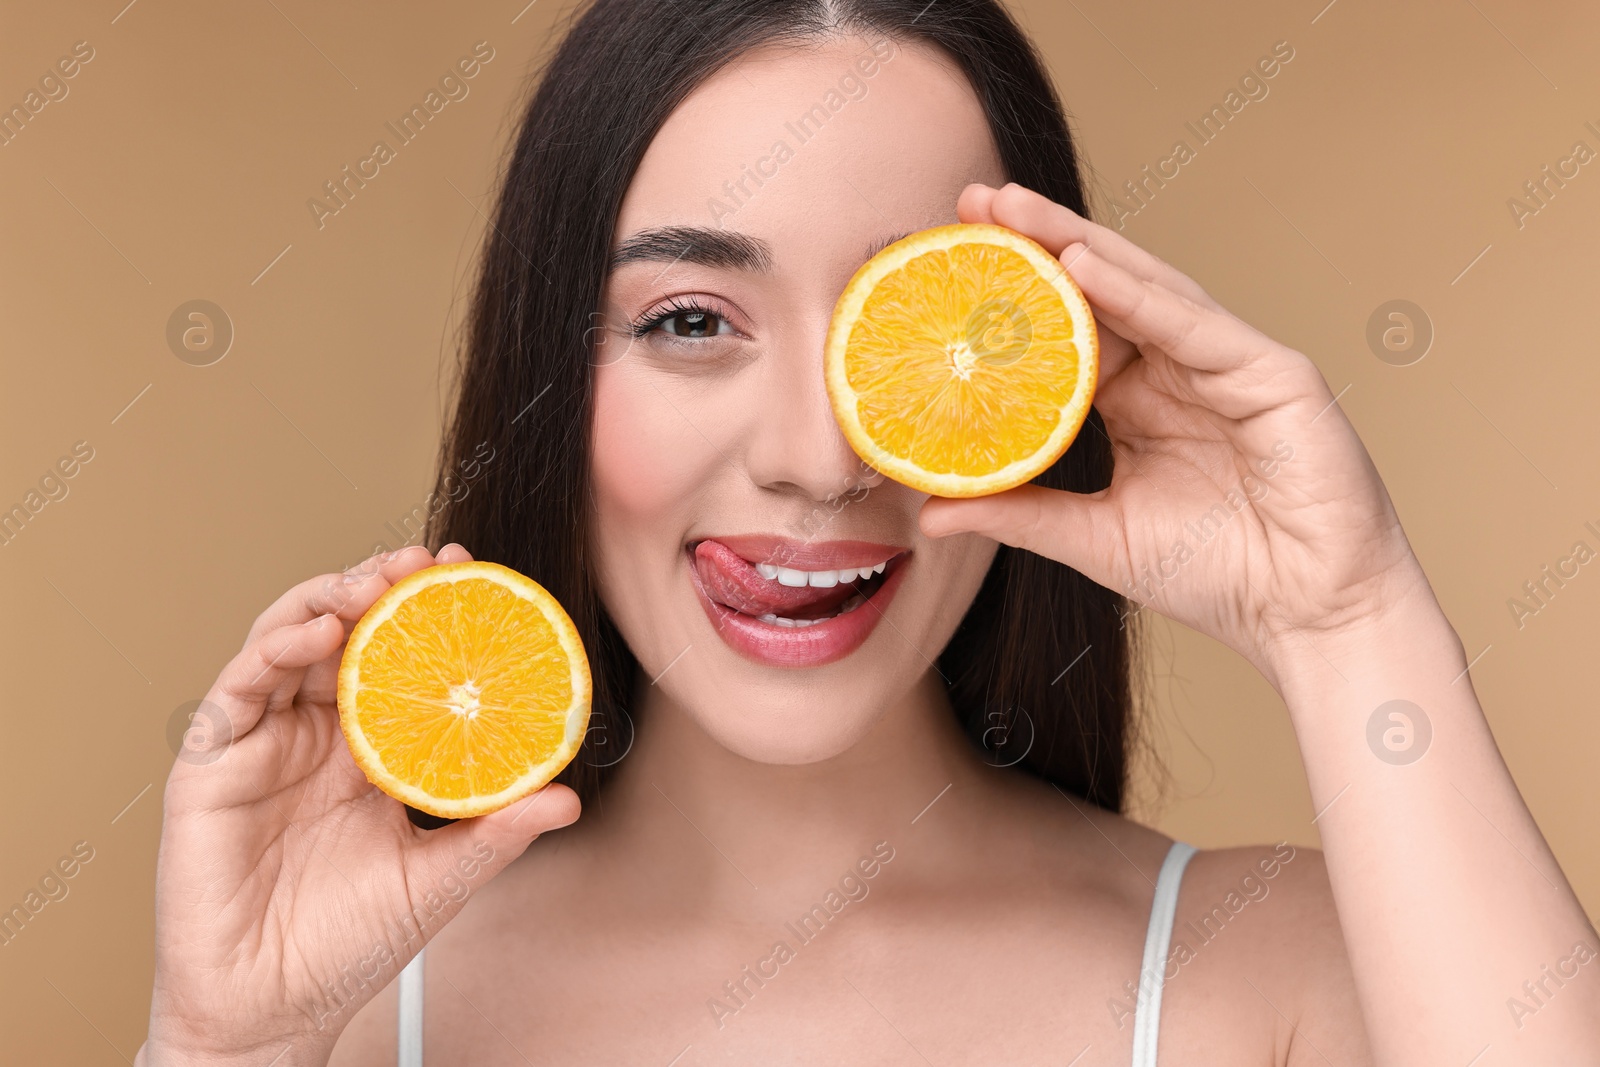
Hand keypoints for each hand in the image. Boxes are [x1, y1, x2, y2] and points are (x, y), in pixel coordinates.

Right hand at [140, 544, 581, 1065]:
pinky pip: (238, 690)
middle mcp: (314, 736)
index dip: (427, 613)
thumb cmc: (349, 947)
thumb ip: (497, 834)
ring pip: (287, 643)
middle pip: (344, 633)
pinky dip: (276, 650)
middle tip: (422, 562)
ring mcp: (260, 745)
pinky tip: (319, 635)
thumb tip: (567, 798)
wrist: (272, 1013)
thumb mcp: (439, 879)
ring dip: (329, 600)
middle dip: (380, 586)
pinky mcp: (210, 766)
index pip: (399, 659)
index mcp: (368, 752)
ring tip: (374, 584)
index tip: (469, 574)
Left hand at [921, 183, 1433, 686]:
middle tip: (974, 199)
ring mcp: (1227, 365)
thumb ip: (1019, 514)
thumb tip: (929, 512)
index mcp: (1140, 401)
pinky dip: (1139, 295)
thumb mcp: (1093, 537)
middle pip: (1101, 291)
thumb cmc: (1216, 575)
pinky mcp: (1273, 375)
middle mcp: (1181, 371)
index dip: (1016, 294)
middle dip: (1039, 241)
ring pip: (1145, 290)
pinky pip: (1194, 327)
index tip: (950, 262)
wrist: (1305, 617)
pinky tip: (1084, 264)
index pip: (1069, 330)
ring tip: (1014, 211)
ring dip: (1078, 245)